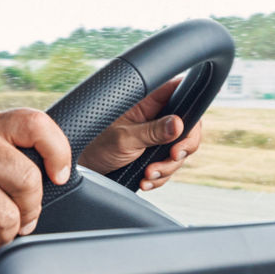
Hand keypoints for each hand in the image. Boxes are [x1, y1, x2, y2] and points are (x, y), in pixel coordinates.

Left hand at [77, 77, 202, 190]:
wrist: (83, 168)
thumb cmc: (95, 143)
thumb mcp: (125, 138)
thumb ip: (153, 132)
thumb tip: (179, 124)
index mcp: (148, 100)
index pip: (181, 93)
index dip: (191, 111)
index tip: (185, 135)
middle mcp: (155, 115)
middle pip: (188, 127)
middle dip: (182, 148)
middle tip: (171, 157)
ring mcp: (155, 135)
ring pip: (179, 150)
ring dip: (167, 167)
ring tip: (148, 174)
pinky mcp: (152, 153)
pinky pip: (168, 165)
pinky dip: (160, 177)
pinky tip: (145, 181)